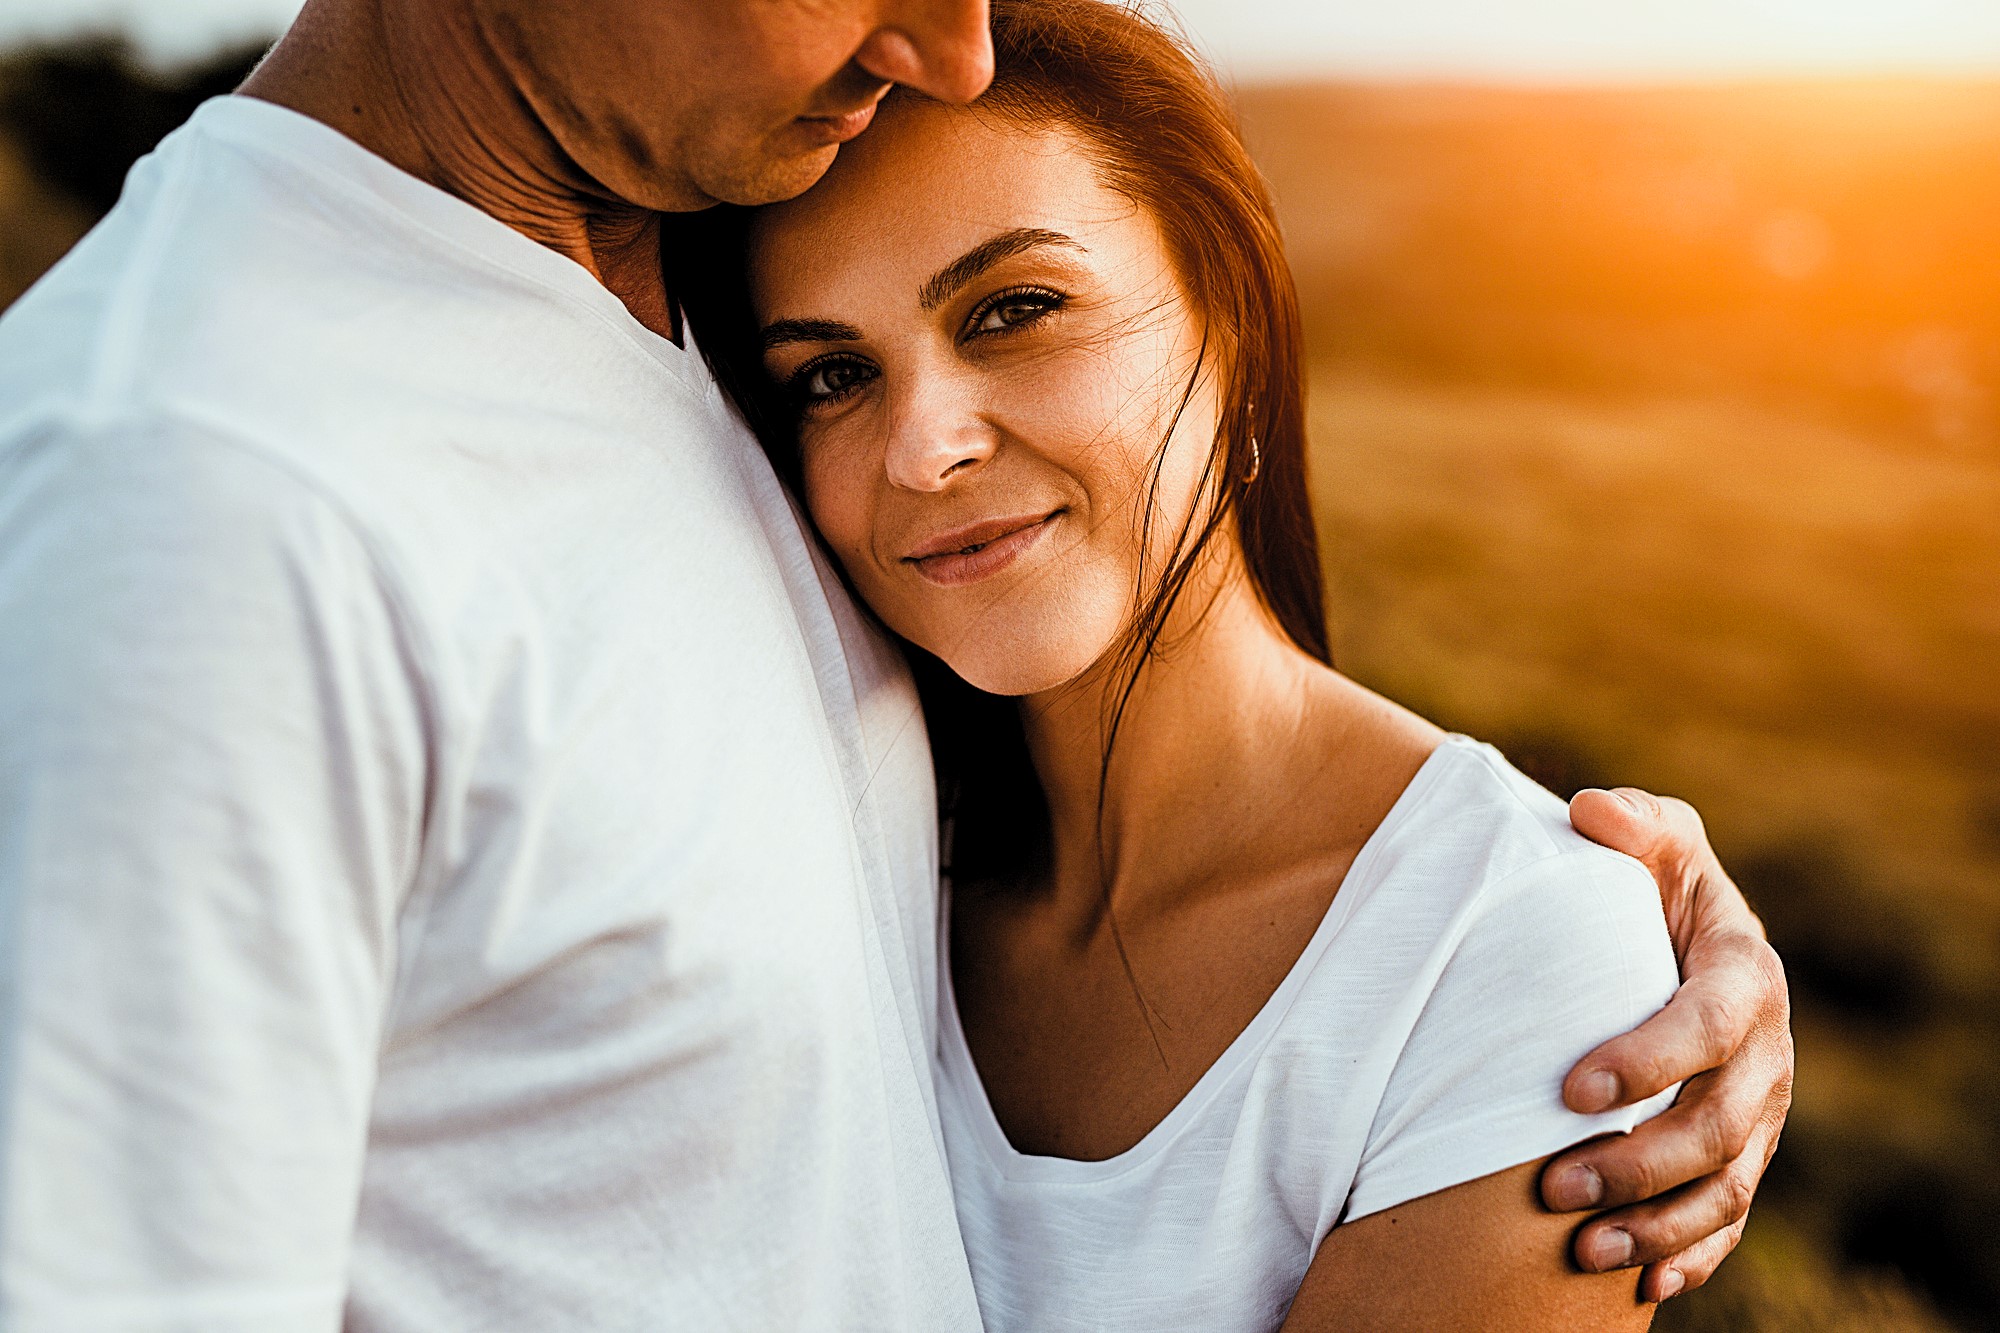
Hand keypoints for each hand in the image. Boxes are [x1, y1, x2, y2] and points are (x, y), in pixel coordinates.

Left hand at [1541, 787, 1793, 1301]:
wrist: (1662, 937)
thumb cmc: (1645, 883)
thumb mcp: (1645, 839)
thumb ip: (1630, 823)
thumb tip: (1591, 810)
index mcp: (1746, 974)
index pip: (1709, 1024)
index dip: (1649, 1059)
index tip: (1571, 1087)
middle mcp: (1766, 1053)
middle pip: (1720, 1124)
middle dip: (1640, 1163)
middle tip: (1555, 1186)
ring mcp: (1758, 1112)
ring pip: (1726, 1186)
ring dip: (1659, 1224)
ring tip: (1584, 1249)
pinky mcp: (1738, 1155)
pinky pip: (1728, 1218)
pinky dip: (1692, 1255)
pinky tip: (1643, 1282)